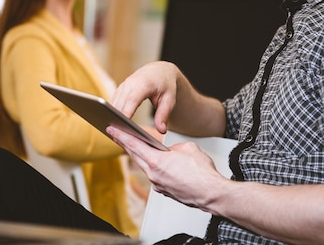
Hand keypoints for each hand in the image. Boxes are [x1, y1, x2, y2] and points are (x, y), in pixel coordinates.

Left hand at [107, 126, 226, 209]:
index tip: (112, 129)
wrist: (211, 194)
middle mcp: (154, 175)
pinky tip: (156, 162)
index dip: (122, 136)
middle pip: (135, 156)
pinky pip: (154, 176)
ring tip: (135, 146)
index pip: (134, 145)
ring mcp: (158, 185)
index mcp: (157, 162)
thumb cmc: (202, 173)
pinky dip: (152, 167)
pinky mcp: (164, 191)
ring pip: (144, 166)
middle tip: (117, 134)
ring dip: (139, 156)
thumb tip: (169, 152)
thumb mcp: (188, 148)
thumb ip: (173, 147)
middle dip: (126, 144)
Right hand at [111, 61, 182, 133]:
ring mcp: (123, 86)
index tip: (122, 126)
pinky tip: (115, 126)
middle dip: (117, 119)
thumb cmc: (165, 85)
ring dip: (112, 117)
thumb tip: (162, 131)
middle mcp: (130, 83)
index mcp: (143, 84)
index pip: (132, 100)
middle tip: (118, 138)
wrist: (159, 71)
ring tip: (115, 135)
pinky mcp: (120, 90)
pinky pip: (114, 103)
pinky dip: (113, 113)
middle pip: (120, 104)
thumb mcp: (169, 100)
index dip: (126, 113)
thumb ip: (164, 115)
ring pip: (114, 104)